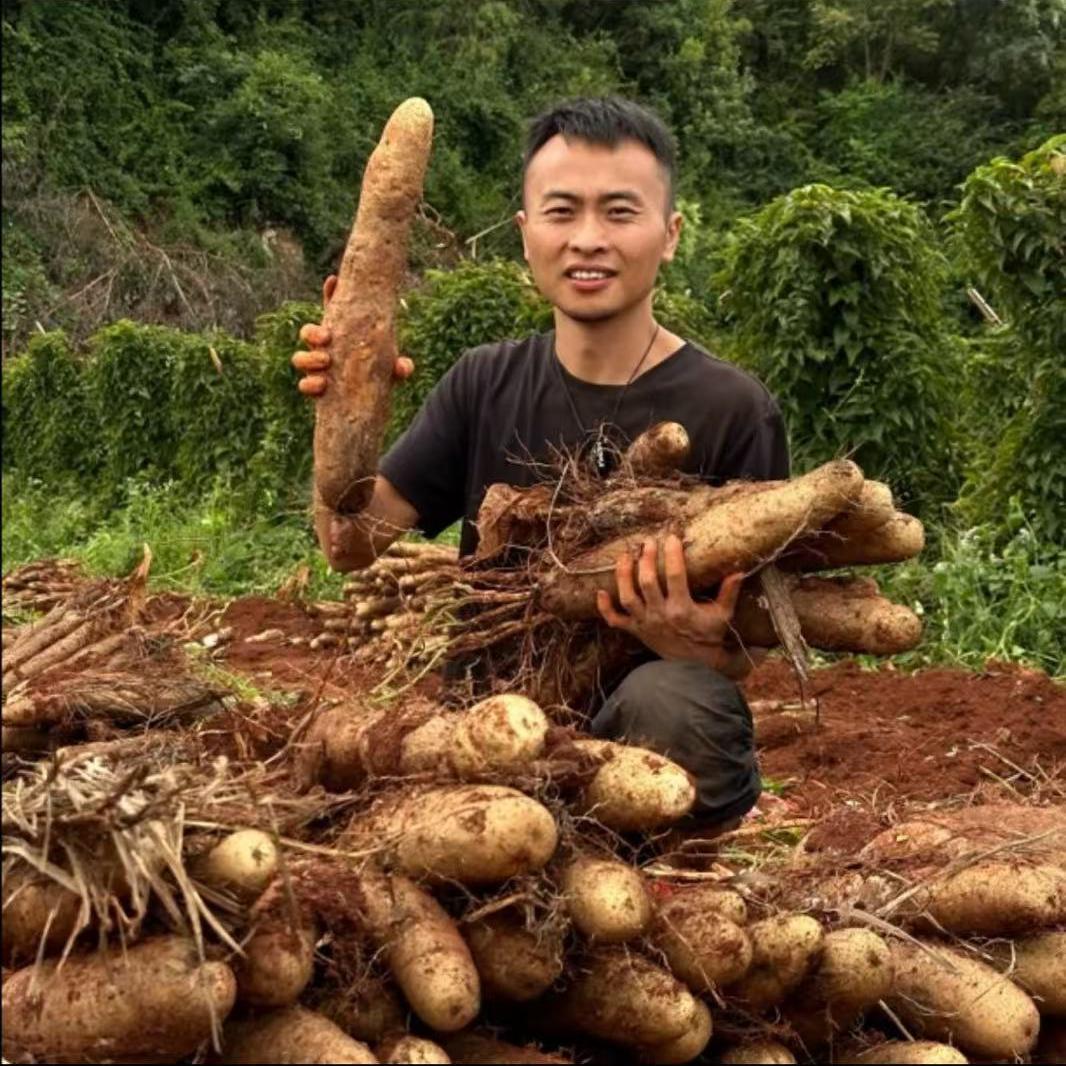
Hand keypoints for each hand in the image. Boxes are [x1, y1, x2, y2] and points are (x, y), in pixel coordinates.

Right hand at [292, 275, 414, 395]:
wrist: (370, 404)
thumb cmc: (379, 376)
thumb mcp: (390, 368)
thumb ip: (399, 367)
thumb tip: (403, 366)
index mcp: (340, 335)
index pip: (331, 310)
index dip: (330, 293)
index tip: (333, 281)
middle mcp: (323, 349)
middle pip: (307, 332)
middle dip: (313, 332)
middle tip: (327, 337)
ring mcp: (316, 369)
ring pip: (299, 358)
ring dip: (309, 358)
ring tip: (326, 361)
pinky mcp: (314, 389)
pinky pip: (303, 385)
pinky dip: (310, 384)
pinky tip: (323, 384)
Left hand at [596, 533, 744, 670]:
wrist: (695, 667)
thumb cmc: (709, 636)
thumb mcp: (723, 615)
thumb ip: (729, 592)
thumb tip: (739, 570)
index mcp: (682, 609)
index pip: (676, 576)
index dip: (673, 555)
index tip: (672, 537)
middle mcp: (660, 615)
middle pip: (647, 582)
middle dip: (646, 559)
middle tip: (648, 542)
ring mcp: (644, 623)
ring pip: (627, 597)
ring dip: (623, 575)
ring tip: (625, 556)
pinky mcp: (635, 631)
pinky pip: (614, 621)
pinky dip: (604, 608)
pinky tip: (600, 591)